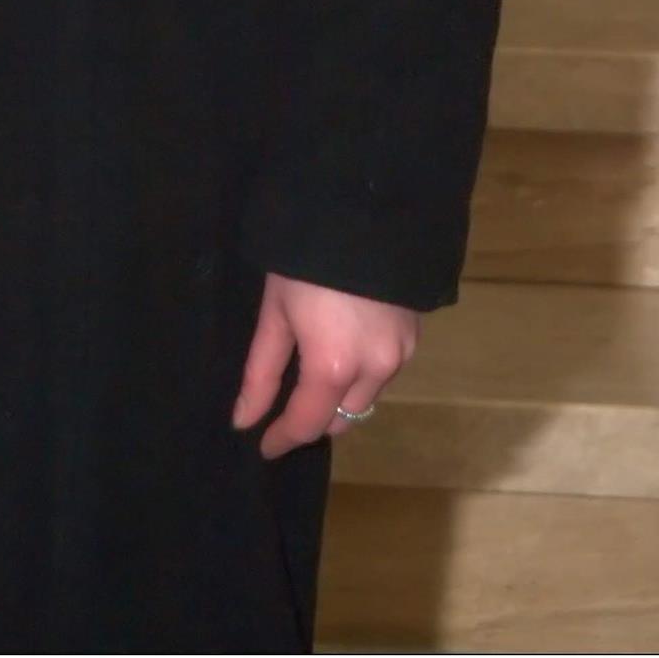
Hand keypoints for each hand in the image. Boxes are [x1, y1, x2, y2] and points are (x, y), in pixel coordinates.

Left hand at [231, 271, 418, 457]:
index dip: (284, 439)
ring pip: (365, 396)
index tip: (265, 446)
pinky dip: (362, 372)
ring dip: (340, 395)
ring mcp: (400, 354)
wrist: (362, 211)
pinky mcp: (414, 336)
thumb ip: (261, 372)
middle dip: (314, 419)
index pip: (309, 424)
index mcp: (333, 367)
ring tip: (314, 369)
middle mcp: (373, 370)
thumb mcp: (275, 312)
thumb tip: (244, 420)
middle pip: (341, 418)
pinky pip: (384, 371)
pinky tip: (344, 346)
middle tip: (286, 406)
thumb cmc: (304, 259)